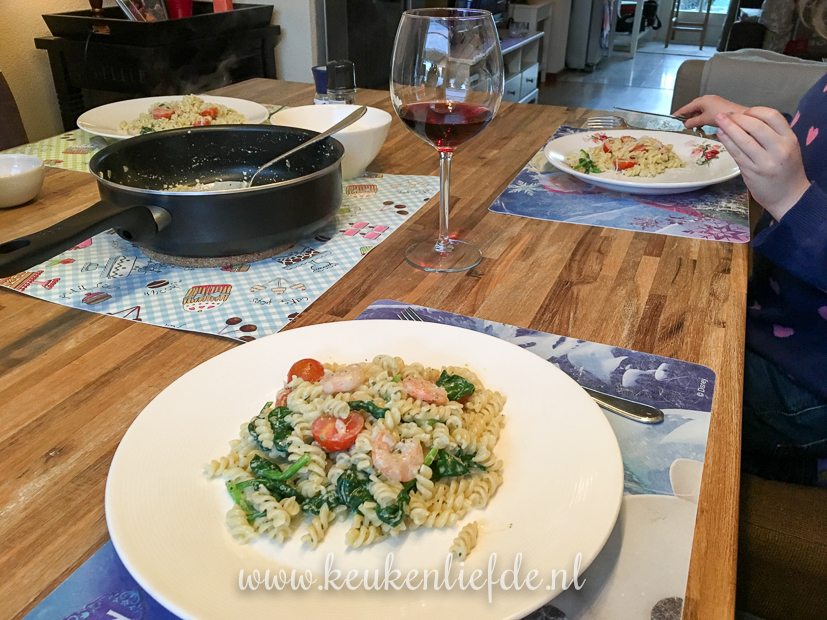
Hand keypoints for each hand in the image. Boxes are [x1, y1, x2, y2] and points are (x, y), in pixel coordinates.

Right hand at [673, 95, 746, 128]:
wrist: (739, 115)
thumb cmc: (721, 115)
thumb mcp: (704, 120)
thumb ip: (692, 122)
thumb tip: (685, 124)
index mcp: (702, 100)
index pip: (686, 107)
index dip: (679, 113)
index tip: (672, 118)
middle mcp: (707, 99)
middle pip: (693, 107)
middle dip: (687, 116)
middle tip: (682, 124)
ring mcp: (713, 102)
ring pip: (700, 110)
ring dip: (695, 117)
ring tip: (692, 126)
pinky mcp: (718, 106)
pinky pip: (706, 111)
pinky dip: (702, 117)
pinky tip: (702, 124)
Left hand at [715, 106, 810, 220]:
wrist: (789, 196)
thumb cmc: (786, 170)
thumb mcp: (787, 148)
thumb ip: (772, 135)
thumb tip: (747, 120)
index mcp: (790, 139)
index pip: (773, 116)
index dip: (755, 111)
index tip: (744, 112)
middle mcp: (779, 149)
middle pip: (755, 126)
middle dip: (737, 118)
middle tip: (725, 115)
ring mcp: (765, 161)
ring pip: (743, 140)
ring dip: (728, 128)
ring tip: (719, 121)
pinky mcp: (752, 172)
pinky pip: (736, 153)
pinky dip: (727, 142)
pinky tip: (720, 135)